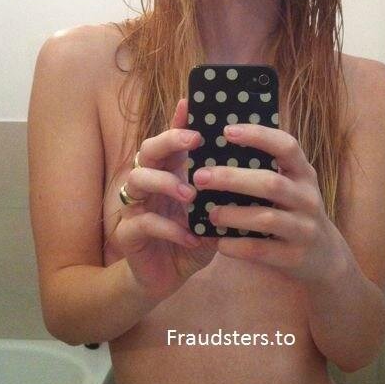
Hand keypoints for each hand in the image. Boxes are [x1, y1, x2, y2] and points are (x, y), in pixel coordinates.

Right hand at [112, 98, 216, 299]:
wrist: (165, 279)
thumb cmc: (191, 239)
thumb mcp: (211, 213)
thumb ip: (223, 192)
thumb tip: (255, 170)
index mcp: (170, 173)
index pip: (171, 140)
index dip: (178, 121)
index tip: (192, 104)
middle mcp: (149, 184)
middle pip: (148, 150)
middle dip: (169, 140)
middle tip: (194, 140)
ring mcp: (135, 207)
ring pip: (137, 180)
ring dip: (166, 183)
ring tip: (191, 195)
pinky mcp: (129, 234)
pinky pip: (142, 222)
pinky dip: (169, 228)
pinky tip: (191, 237)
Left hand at [192, 123, 341, 281]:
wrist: (324, 256)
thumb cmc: (292, 211)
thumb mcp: (290, 185)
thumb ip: (265, 168)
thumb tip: (220, 142)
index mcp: (303, 173)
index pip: (286, 146)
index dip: (258, 136)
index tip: (226, 131)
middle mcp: (307, 198)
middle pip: (270, 183)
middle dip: (232, 179)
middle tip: (200, 176)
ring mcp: (304, 228)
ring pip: (266, 218)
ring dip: (233, 214)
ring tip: (210, 213)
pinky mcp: (295, 256)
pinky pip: (261, 250)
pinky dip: (237, 245)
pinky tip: (219, 242)